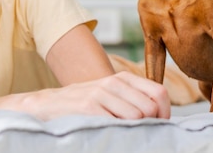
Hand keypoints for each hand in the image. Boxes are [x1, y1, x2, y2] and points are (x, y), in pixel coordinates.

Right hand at [27, 71, 169, 119]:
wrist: (48, 104)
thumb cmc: (84, 104)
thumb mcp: (110, 95)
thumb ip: (133, 99)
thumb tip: (161, 115)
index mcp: (123, 78)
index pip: (159, 93)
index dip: (164, 113)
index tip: (156, 125)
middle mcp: (113, 82)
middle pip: (151, 107)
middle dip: (150, 124)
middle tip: (138, 132)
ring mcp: (101, 93)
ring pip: (138, 116)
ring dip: (134, 129)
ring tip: (121, 132)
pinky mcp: (89, 106)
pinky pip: (118, 123)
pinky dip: (119, 132)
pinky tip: (109, 131)